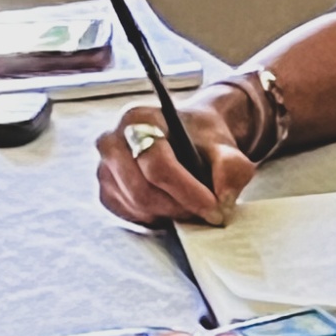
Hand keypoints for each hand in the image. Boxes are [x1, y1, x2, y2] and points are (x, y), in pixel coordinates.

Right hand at [96, 88, 258, 225]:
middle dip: (180, 207)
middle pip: (143, 190)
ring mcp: (104, 168)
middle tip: (209, 212)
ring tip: (195, 206)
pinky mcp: (106, 191)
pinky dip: (157, 217)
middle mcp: (113, 142)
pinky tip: (175, 206)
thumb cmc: (200, 138)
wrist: (186, 136)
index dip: (187, 191)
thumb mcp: (224, 145)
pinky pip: (130, 215)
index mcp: (138, 119)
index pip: (157, 164)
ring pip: (137, 205)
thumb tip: (223, 200)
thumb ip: (231, 167)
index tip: (214, 207)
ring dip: (171, 213)